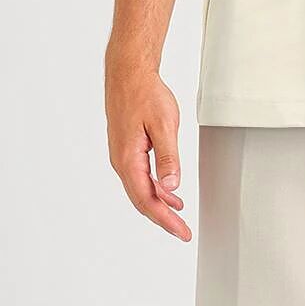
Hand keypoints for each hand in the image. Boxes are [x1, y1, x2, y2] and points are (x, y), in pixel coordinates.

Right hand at [105, 51, 189, 240]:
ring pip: (141, 190)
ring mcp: (123, 156)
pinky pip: (141, 177)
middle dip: (163, 218)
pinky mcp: (127, 149)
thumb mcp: (164, 125)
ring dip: (161, 205)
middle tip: (183, 232)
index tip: (182, 232)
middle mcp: (121, 162)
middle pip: (142, 200)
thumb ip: (169, 158)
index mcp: (128, 159)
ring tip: (179, 217)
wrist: (128, 73)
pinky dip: (157, 189)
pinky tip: (170, 193)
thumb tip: (172, 186)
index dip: (165, 220)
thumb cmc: (145, 94)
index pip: (147, 200)